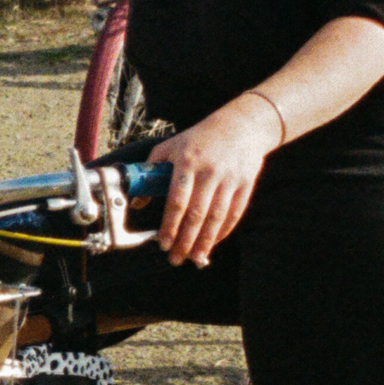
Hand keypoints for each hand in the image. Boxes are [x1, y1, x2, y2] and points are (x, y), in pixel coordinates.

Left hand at [146, 96, 278, 265]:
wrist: (241, 126)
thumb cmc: (199, 138)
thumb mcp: (170, 146)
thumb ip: (151, 171)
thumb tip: (138, 201)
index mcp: (187, 161)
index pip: (177, 200)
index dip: (170, 225)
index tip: (163, 243)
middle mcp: (209, 172)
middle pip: (196, 214)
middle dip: (185, 240)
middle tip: (175, 258)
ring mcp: (229, 179)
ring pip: (216, 218)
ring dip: (204, 242)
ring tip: (194, 258)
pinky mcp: (245, 185)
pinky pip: (234, 214)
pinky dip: (223, 231)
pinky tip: (213, 243)